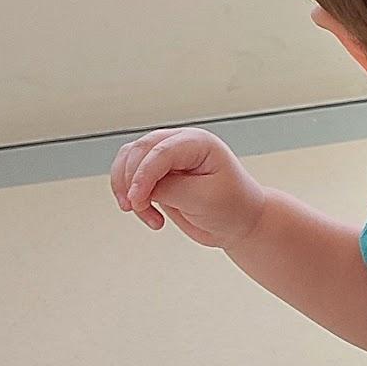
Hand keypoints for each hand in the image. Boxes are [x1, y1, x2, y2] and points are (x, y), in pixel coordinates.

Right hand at [110, 127, 266, 248]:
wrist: (240, 222)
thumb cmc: (232, 207)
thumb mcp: (202, 200)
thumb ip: (168, 190)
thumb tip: (138, 187)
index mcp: (198, 143)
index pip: (161, 151)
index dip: (143, 174)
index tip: (136, 200)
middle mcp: (180, 143)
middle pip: (139, 150)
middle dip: (131, 180)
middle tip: (138, 209)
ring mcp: (166, 157)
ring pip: (128, 160)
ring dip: (126, 187)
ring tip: (144, 213)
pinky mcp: (158, 173)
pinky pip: (130, 175)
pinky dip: (130, 193)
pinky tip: (146, 213)